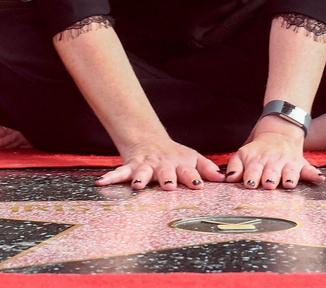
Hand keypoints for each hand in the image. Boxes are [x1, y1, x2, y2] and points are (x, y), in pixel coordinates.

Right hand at [96, 138, 225, 190]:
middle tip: (168, 185)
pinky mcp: (131, 166)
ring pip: (143, 172)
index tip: (198, 185)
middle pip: (165, 172)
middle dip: (167, 178)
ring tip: (136, 185)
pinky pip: (120, 172)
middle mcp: (163, 165)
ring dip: (141, 178)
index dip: (193, 177)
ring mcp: (146, 165)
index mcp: (180, 164)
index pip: (189, 171)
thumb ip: (207, 168)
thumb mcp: (192, 158)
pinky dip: (111, 177)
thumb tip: (224, 178)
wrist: (149, 139)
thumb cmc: (174, 155)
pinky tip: (101, 182)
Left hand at [225, 116, 324, 189]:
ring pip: (290, 173)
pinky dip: (314, 174)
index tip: (250, 183)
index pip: (253, 170)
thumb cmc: (258, 148)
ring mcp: (288, 163)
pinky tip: (319, 178)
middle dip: (269, 179)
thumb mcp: (243, 152)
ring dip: (289, 178)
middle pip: (271, 173)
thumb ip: (235, 165)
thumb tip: (229, 178)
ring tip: (288, 183)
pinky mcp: (301, 164)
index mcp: (257, 159)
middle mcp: (273, 161)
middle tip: (268, 184)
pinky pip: (310, 169)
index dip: (251, 177)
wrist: (279, 128)